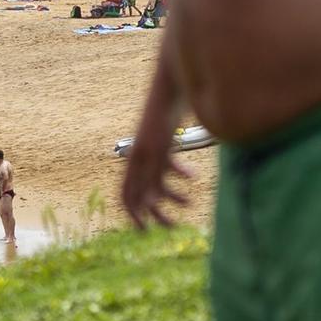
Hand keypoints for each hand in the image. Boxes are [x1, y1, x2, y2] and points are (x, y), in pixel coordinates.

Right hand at [120, 105, 190, 229]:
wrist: (172, 89)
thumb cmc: (163, 118)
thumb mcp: (158, 151)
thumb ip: (153, 177)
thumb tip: (151, 204)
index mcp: (135, 162)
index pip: (126, 195)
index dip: (132, 215)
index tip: (145, 231)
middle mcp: (141, 159)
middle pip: (145, 194)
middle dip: (158, 213)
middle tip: (173, 228)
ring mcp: (153, 152)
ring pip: (160, 182)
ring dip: (173, 196)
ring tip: (191, 204)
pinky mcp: (166, 144)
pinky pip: (169, 166)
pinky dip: (180, 174)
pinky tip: (194, 176)